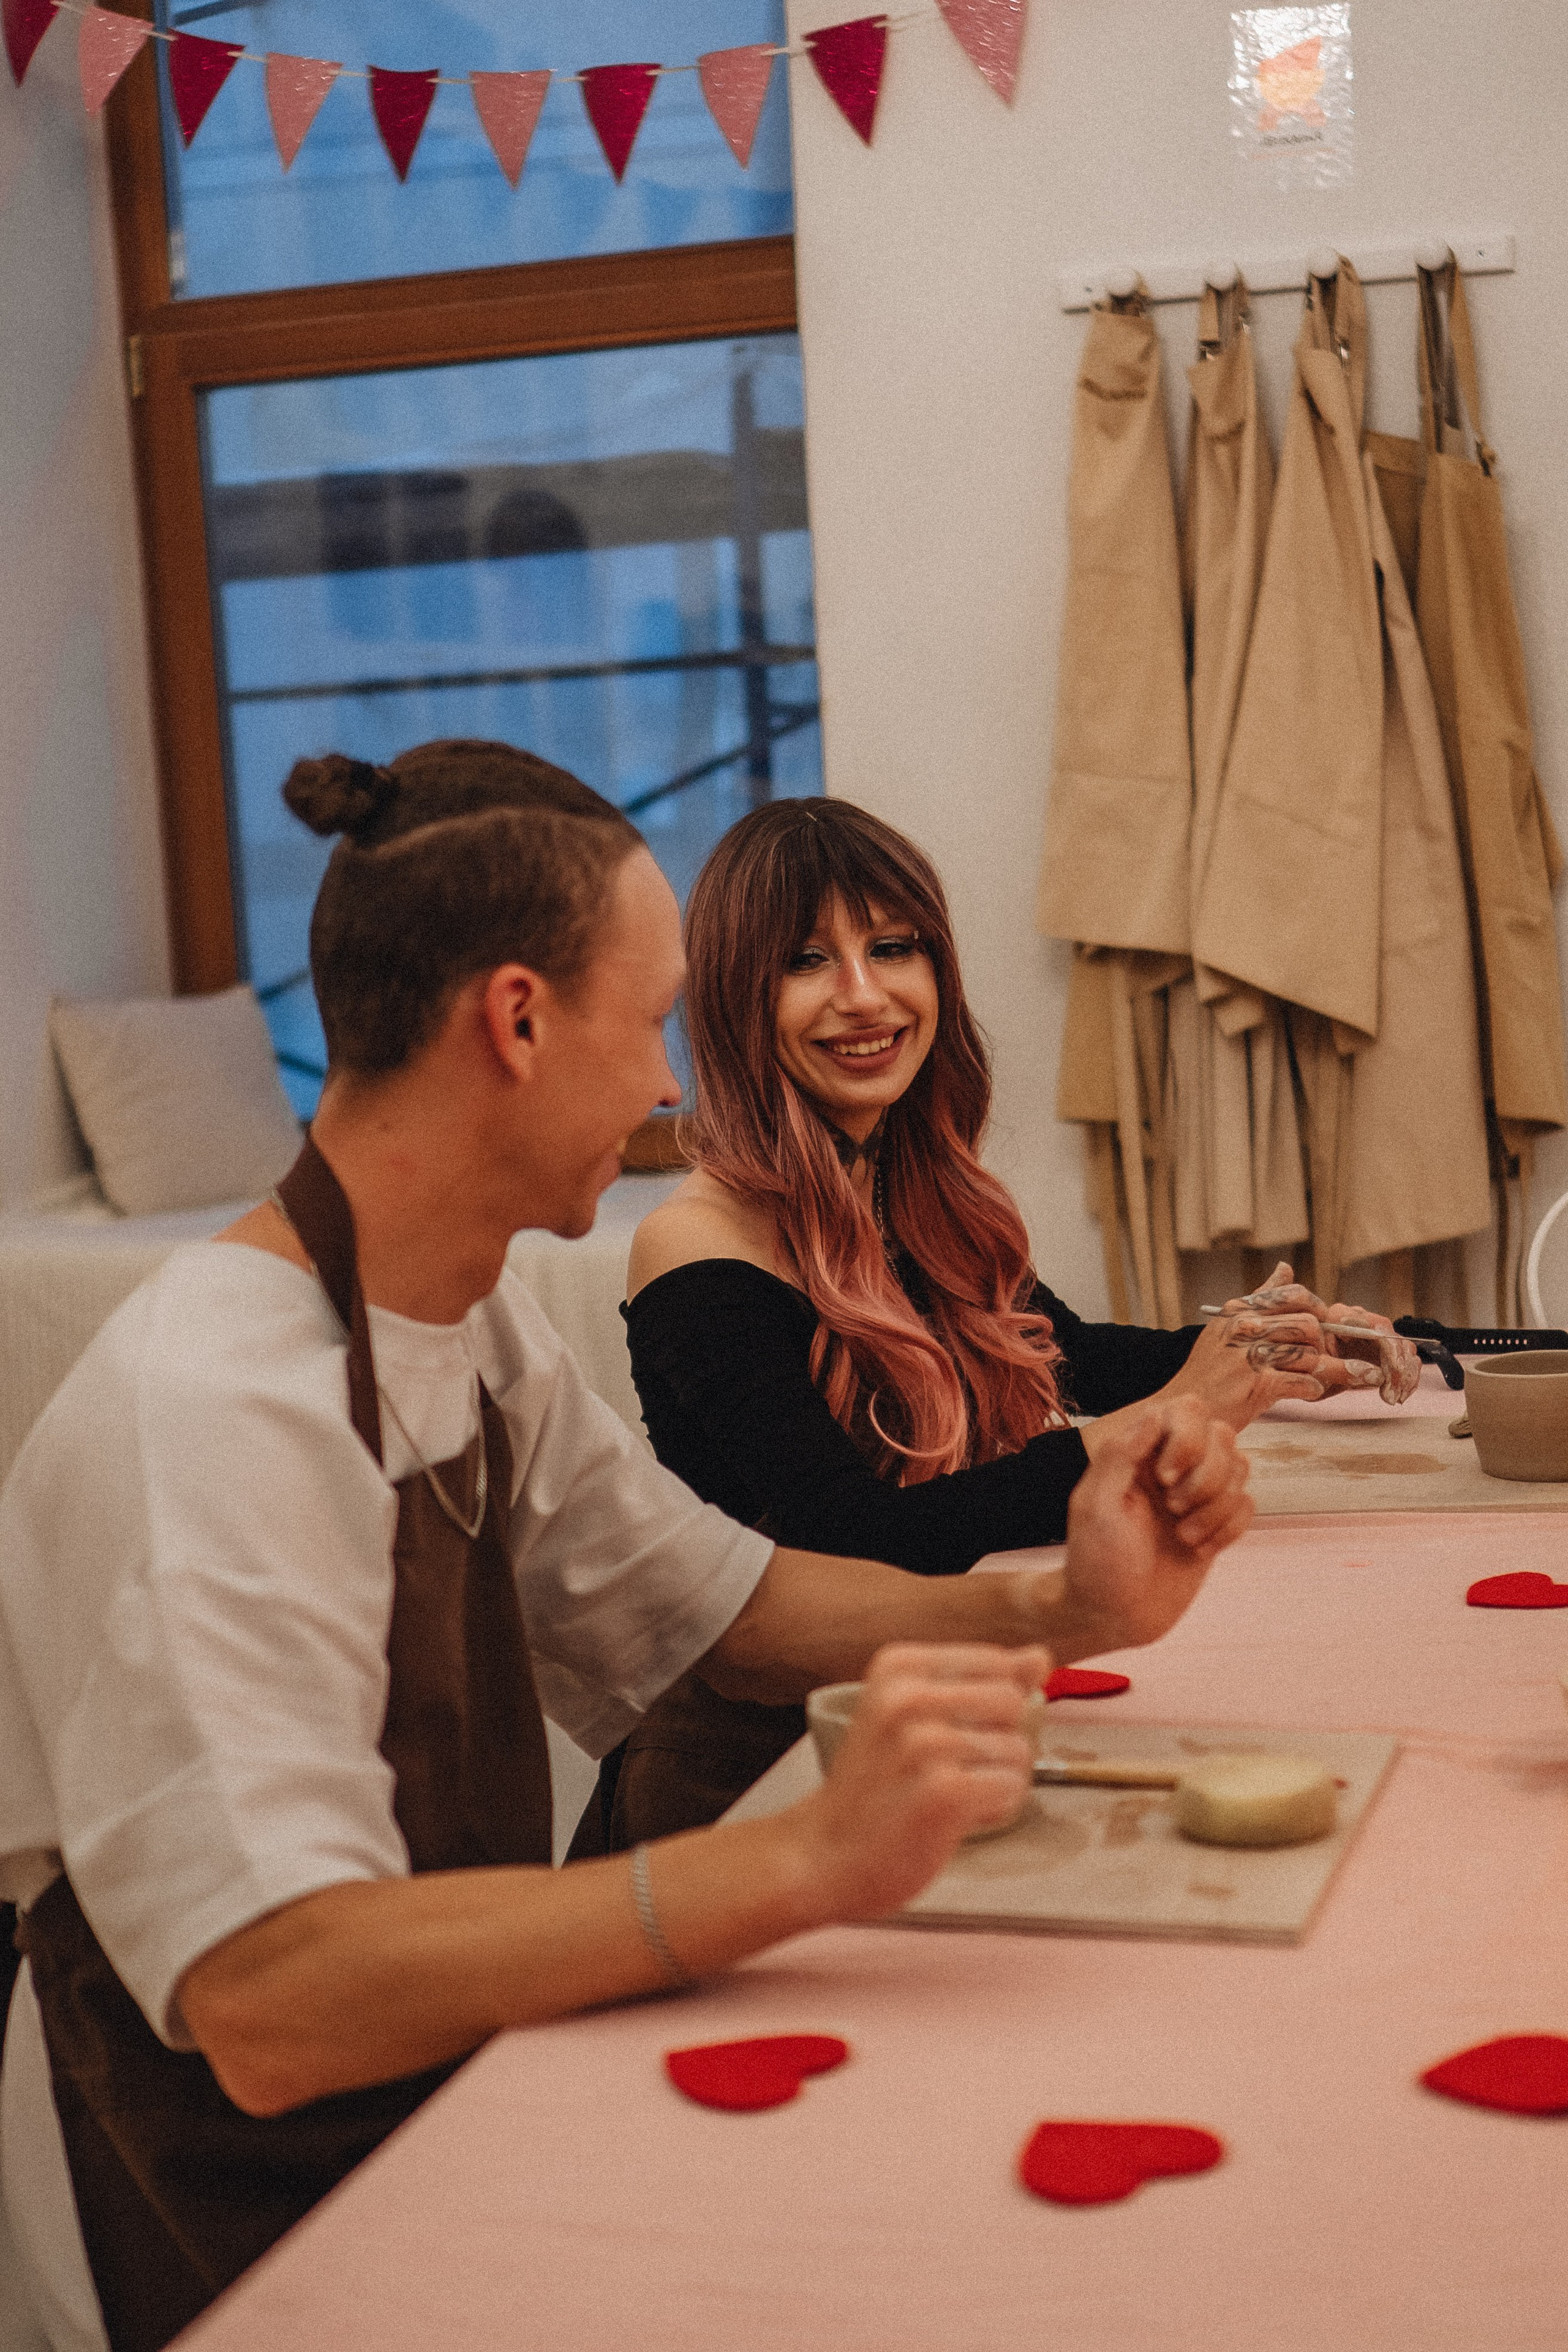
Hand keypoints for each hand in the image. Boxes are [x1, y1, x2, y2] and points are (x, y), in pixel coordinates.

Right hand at [796, 1642, 1048, 1919]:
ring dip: (997, 1782)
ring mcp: (924, 1744)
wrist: (822, 1854)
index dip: (994, 1706)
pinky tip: (956, 1817)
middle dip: (999, 1742)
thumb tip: (1040, 1657)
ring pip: (1016, 1751)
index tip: (955, 1732)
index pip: (997, 1663)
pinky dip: (995, 1809)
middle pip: (1012, 1703)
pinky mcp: (943, 1793)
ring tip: (949, 1797)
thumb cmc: (871, 1786)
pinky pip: (1010, 1789)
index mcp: (898, 1666)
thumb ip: (979, 1682)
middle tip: (955, 1769)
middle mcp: (908, 1697)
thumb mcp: (910, 1714)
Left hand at [1053, 1397, 1250, 1657]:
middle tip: (1172, 1509)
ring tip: (1182, 1536)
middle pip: (1223, 1435)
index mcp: (1139, 1452)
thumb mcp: (1095, 1505)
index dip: (1187, 1439)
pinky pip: (1248, 1505)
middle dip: (1206, 1476)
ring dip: (1216, 1506)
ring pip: (1241, 1467)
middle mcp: (1172, 1466)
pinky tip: (1198, 1550)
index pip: (1187, 1410)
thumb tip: (1155, 1411)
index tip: (1163, 1478)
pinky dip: (1228, 1529)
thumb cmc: (1096, 1562)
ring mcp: (1197, 1495)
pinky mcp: (1216, 1524)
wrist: (1114, 1616)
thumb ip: (1121, 1453)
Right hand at [1218, 1261, 1419, 1406]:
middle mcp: (1245, 1328)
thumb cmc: (1210, 1370)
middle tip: (1319, 1355)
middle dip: (1322, 1343)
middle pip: (1309, 1325)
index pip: (1294, 1294)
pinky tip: (1305, 1391)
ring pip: (1311, 1356)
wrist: (1188, 1408)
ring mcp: (1251, 1357)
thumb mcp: (1227, 1326)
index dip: (1317, 1307)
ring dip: (1323, 1370)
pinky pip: (1306, 1382)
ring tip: (1317, 1377)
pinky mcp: (1259, 1386)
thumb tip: (1286, 1267)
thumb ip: (1261, 1298)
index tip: (1322, 1321)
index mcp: (1239, 1310)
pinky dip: (1312, 1389)